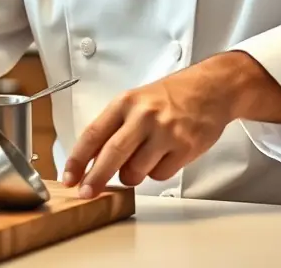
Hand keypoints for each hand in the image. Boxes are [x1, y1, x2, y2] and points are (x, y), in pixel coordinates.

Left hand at [62, 55, 244, 197]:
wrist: (211, 88)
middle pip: (112, 154)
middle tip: (86, 192)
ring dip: (131, 176)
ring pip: (135, 171)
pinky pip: (159, 175)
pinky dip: (156, 173)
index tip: (68, 176)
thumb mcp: (136, 101)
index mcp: (125, 102)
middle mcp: (143, 116)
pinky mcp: (184, 147)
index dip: (77, 158)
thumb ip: (115, 127)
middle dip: (95, 178)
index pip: (93, 133)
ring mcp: (165, 132)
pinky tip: (163, 156)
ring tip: (140, 160)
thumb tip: (91, 160)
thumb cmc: (170, 96)